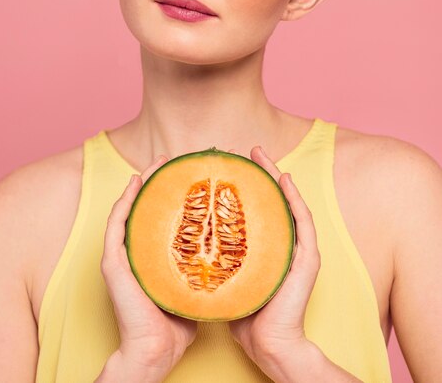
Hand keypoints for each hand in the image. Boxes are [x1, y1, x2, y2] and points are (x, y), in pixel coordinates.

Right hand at [100, 155, 196, 378]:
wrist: (156, 352)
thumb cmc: (177, 325)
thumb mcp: (196, 286)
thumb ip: (205, 266)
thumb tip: (232, 248)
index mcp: (155, 255)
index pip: (166, 216)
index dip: (179, 193)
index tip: (197, 174)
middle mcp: (136, 251)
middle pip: (149, 207)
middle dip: (163, 182)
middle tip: (180, 160)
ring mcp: (123, 255)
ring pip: (131, 208)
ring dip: (143, 183)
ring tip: (158, 163)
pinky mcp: (114, 262)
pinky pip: (118, 223)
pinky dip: (126, 200)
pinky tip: (137, 182)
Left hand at [228, 146, 320, 375]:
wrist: (268, 345)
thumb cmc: (245, 317)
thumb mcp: (226, 277)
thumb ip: (217, 257)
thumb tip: (188, 239)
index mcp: (267, 247)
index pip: (258, 208)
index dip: (247, 184)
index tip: (231, 165)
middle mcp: (285, 244)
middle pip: (273, 200)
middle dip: (262, 173)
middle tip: (249, 151)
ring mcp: (299, 250)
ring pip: (288, 203)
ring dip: (277, 177)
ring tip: (263, 156)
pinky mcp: (307, 259)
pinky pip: (302, 221)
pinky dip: (293, 199)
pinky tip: (283, 180)